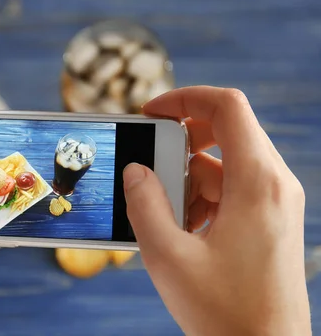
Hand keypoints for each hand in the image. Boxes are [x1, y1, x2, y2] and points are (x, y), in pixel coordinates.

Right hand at [123, 87, 310, 334]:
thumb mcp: (168, 256)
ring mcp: (275, 202)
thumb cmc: (225, 312)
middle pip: (227, 131)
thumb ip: (145, 204)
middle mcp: (274, 185)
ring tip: (164, 211)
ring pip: (226, 164)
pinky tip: (183, 228)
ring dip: (188, 176)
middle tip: (150, 161)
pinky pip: (233, 189)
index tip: (150, 112)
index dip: (184, 97)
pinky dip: (203, 196)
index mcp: (256, 183)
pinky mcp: (270, 220)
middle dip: (181, 140)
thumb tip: (135, 169)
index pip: (227, 107)